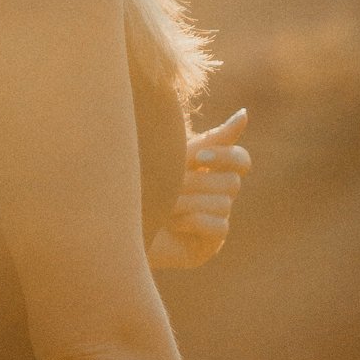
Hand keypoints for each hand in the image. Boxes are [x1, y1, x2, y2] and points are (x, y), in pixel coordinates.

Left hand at [146, 108, 251, 270]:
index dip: (227, 156)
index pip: (240, 160)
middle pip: (233, 182)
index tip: (199, 157)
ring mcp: (215, 221)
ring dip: (189, 202)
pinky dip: (193, 221)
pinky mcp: (208, 245)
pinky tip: (172, 222)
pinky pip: (219, 227)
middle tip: (170, 185)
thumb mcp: (175, 156)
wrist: (114, 221)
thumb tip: (245, 114)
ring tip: (164, 205)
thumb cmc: (141, 183)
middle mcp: (218, 195)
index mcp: (211, 170)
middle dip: (197, 182)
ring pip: (224, 204)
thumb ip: (211, 139)